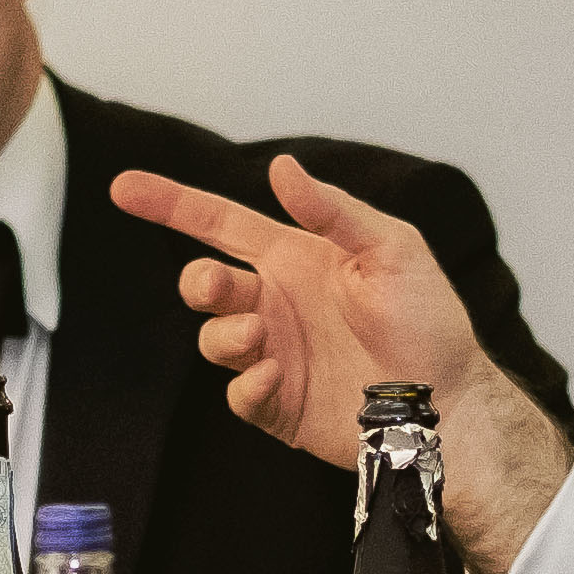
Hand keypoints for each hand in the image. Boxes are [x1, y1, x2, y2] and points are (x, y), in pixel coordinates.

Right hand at [108, 155, 573, 570]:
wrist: (450, 402)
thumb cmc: (430, 321)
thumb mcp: (392, 249)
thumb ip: (333, 211)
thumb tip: (282, 167)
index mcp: (296, 258)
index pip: (220, 224)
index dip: (171, 205)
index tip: (123, 188)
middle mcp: (277, 303)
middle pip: (205, 283)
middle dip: (199, 282)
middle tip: (219, 287)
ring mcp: (274, 355)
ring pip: (213, 339)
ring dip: (226, 334)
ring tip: (261, 337)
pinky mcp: (280, 406)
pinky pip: (239, 394)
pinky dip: (248, 385)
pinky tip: (277, 377)